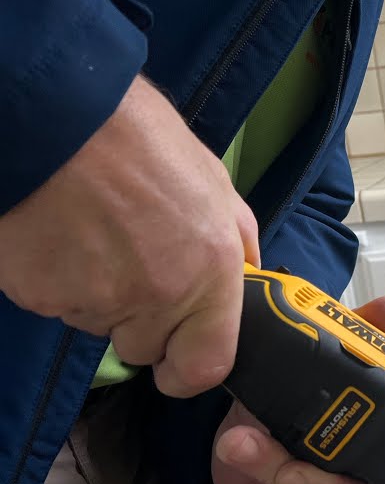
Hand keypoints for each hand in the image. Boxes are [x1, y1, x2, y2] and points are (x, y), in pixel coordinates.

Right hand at [0, 75, 259, 397]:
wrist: (51, 114)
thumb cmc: (134, 137)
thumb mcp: (213, 182)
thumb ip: (233, 239)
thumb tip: (245, 274)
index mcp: (209, 271)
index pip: (206, 366)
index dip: (191, 370)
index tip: (180, 364)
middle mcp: (157, 294)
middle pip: (145, 346)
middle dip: (139, 319)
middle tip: (128, 261)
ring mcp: (93, 300)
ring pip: (98, 324)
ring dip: (97, 295)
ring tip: (92, 232)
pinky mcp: (39, 294)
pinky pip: (55, 304)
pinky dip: (56, 280)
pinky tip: (60, 233)